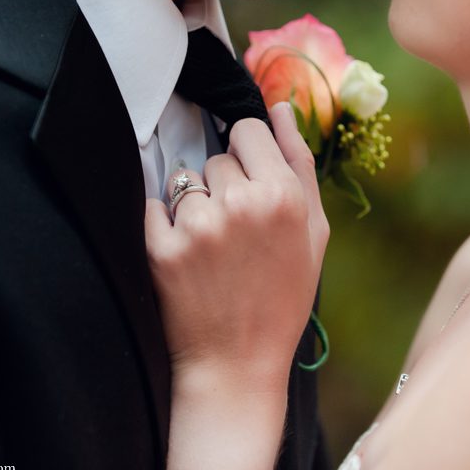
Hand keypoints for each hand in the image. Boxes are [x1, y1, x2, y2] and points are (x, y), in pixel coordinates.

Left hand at [145, 102, 329, 387]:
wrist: (237, 362)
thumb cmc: (282, 296)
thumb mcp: (314, 232)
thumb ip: (299, 162)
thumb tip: (282, 107)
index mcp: (284, 196)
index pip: (248, 130)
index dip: (248, 156)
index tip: (250, 185)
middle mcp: (242, 203)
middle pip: (217, 156)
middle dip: (225, 184)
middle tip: (237, 232)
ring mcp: (199, 226)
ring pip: (186, 180)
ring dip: (195, 205)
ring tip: (212, 248)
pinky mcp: (161, 248)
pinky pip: (155, 206)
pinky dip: (164, 225)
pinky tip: (187, 256)